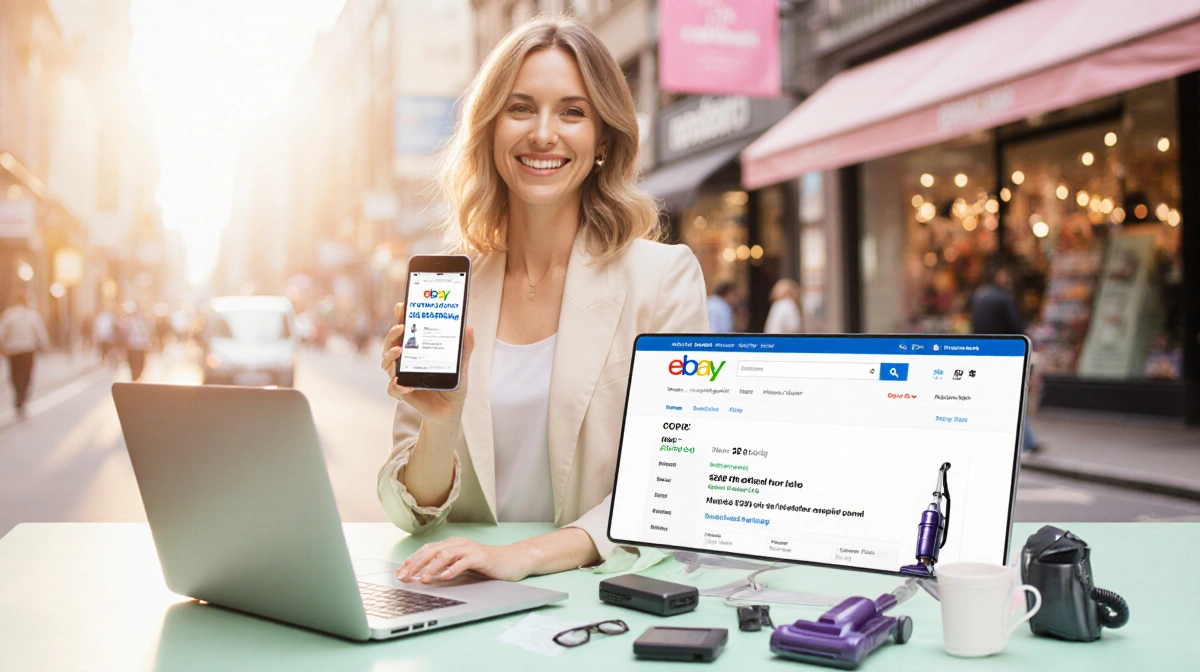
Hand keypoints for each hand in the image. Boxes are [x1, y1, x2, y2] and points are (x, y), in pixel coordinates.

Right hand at [381, 302, 474, 423]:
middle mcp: (405, 361)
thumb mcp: (461, 365)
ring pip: (386, 363)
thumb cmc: (452, 384)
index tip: (401, 306)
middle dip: (392, 334)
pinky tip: (403, 383)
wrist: (451, 409)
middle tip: (401, 328)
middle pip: (391, 343)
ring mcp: (402, 376)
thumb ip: (465, 348)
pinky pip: (392, 388)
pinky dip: (395, 385)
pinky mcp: (402, 392)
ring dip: (389, 356)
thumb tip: (469, 328)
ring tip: (399, 351)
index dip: (400, 317)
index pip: (405, 331)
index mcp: (416, 350)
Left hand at [395, 537, 530, 582]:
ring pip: (446, 555)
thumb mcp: (461, 565)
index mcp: (451, 544)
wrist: (511, 561)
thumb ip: (445, 567)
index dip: (411, 561)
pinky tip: (446, 577)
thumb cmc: (485, 565)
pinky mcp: (481, 557)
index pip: (426, 550)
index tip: (399, 573)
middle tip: (405, 577)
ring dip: (433, 567)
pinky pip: (464, 562)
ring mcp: (470, 549)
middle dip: (416, 564)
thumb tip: (422, 576)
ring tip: (424, 579)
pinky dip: (454, 569)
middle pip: (432, 551)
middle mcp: (458, 544)